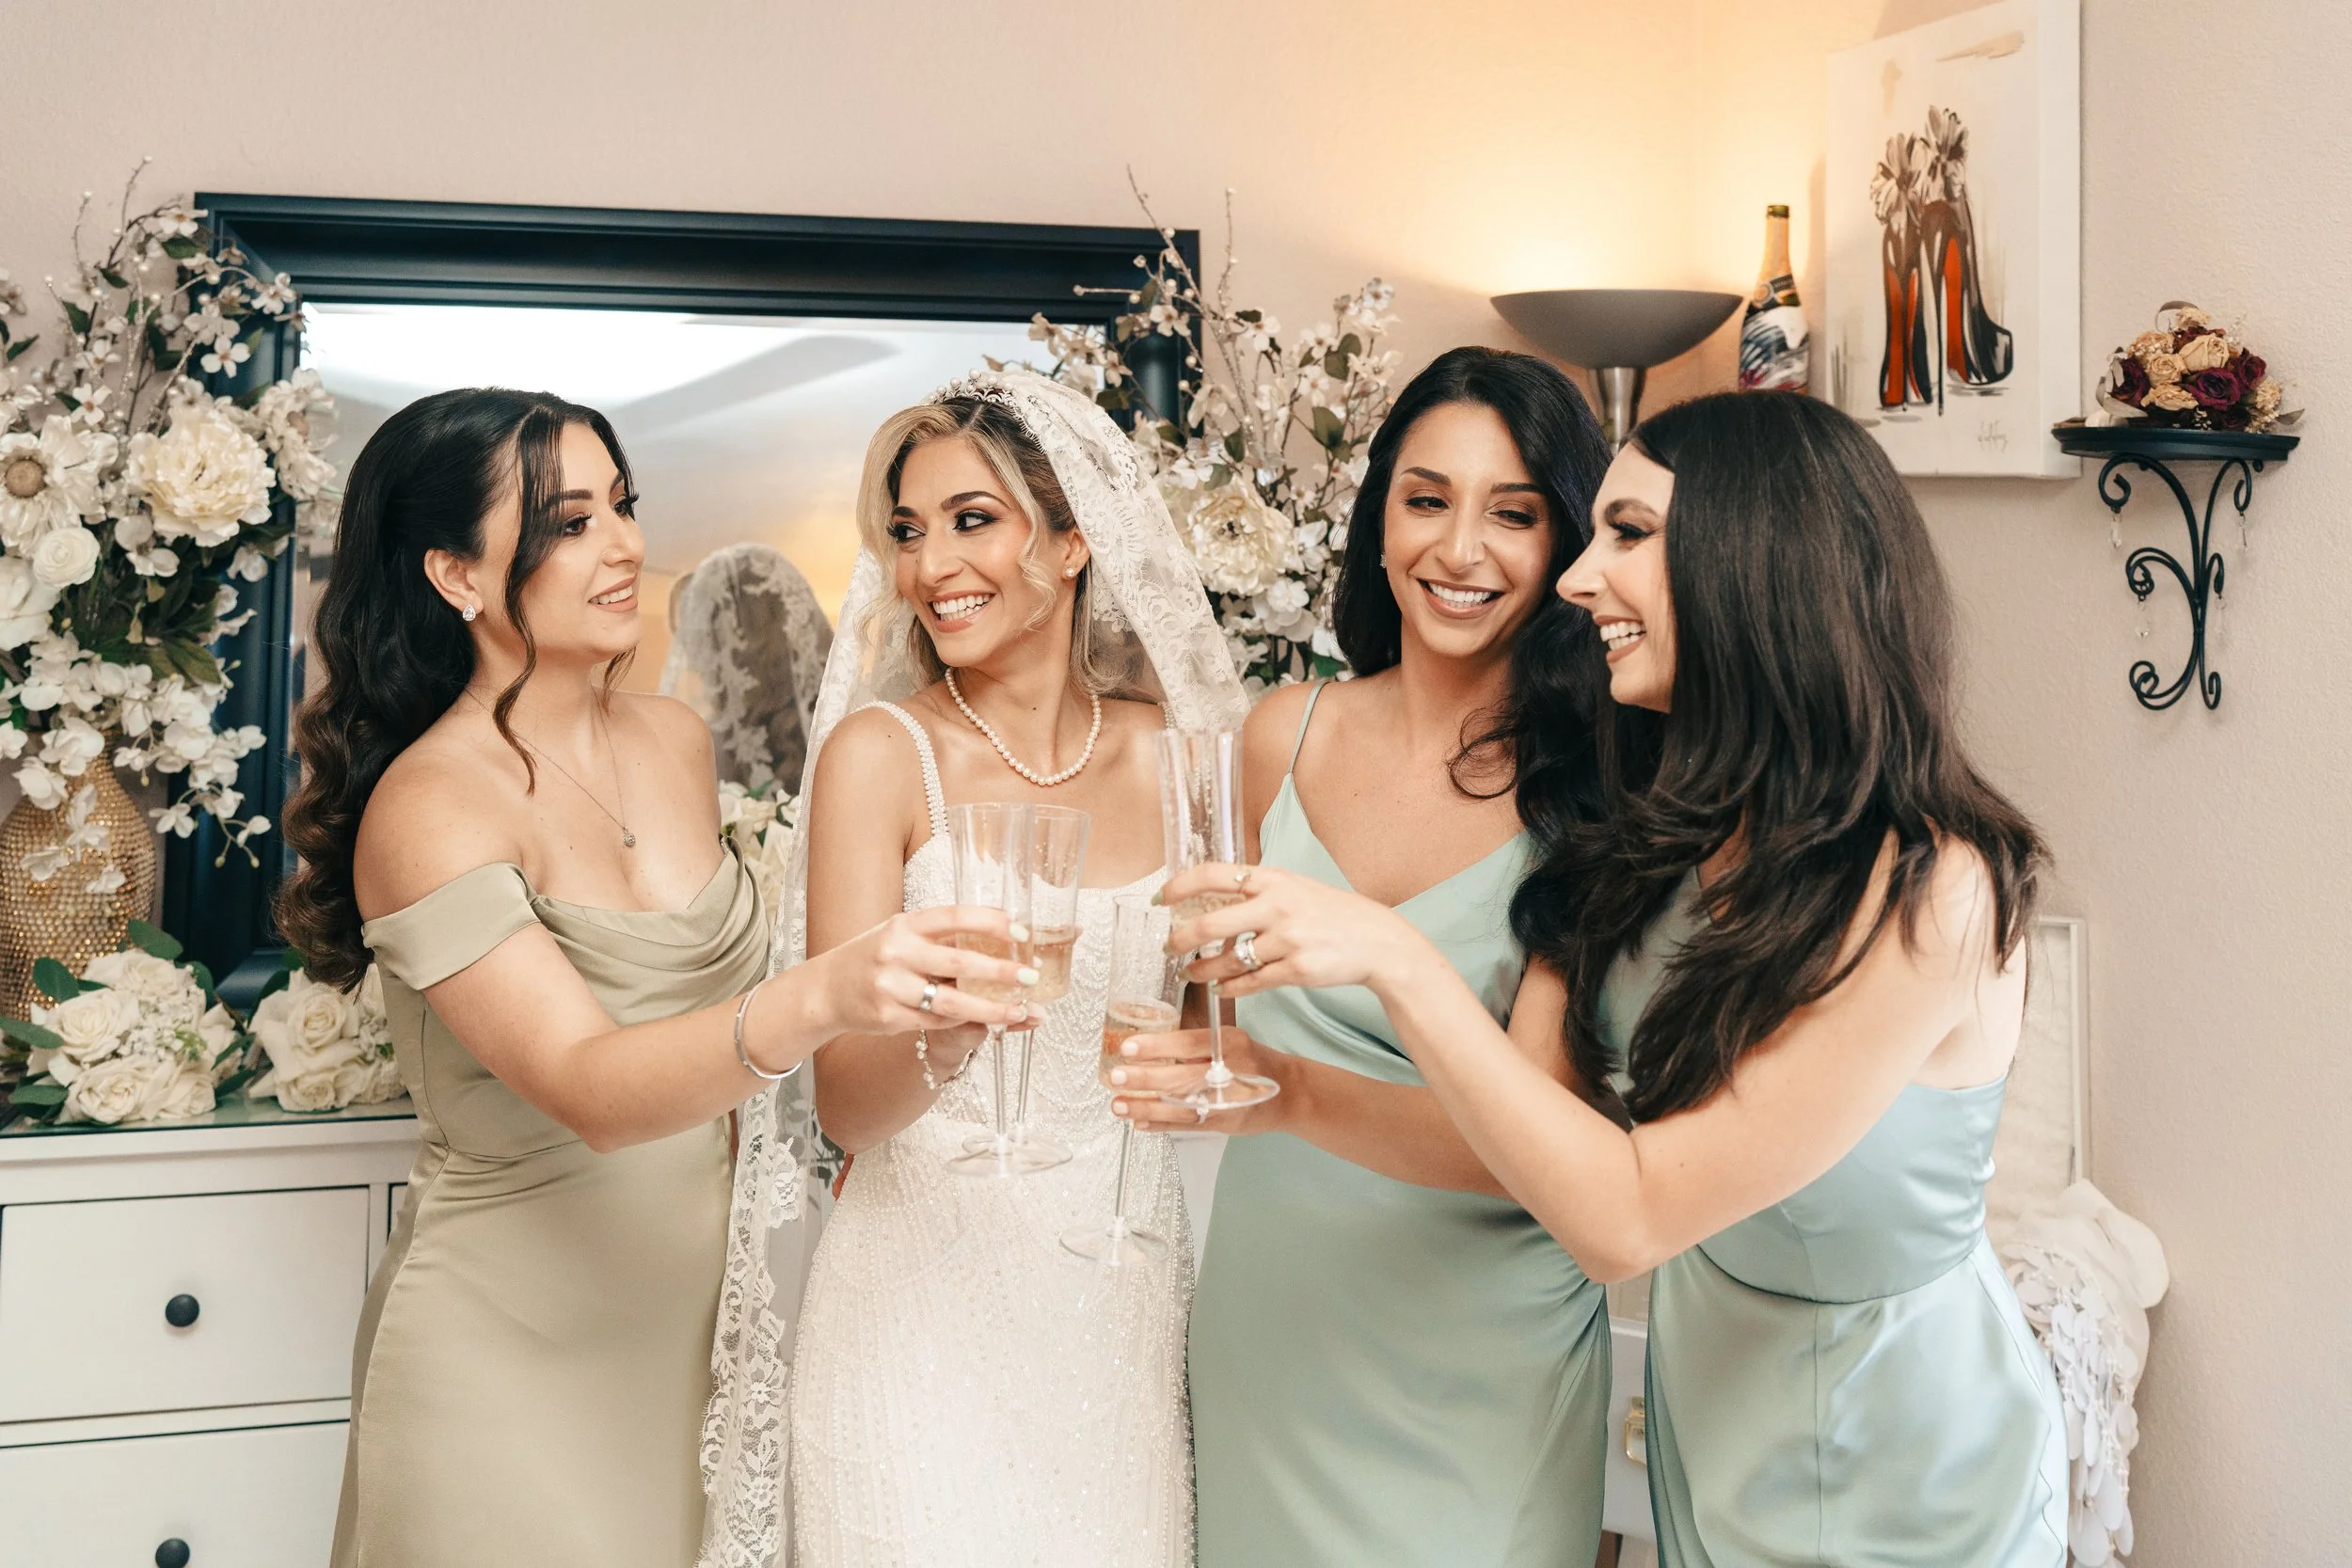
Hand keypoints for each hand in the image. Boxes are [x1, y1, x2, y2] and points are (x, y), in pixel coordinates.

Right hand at [810, 905, 1032, 1038]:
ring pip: (951, 1000)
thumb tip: (999, 937)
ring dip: (990, 1008)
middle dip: (1000, 970)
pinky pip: (936, 1021)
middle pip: (959, 961)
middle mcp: (897, 951)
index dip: (991, 922)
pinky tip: (986, 1021)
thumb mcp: (902, 933)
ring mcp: (891, 986)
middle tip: (1030, 976)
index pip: (955, 917)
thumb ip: (940, 935)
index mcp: (905, 924)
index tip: (1022, 931)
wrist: (827, 990)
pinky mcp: (889, 1017)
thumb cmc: (876, 956)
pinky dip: (963, 1021)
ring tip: (1019, 1010)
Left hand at [1105, 1025, 1291, 1133]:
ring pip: (1180, 1106)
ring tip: (1118, 1105)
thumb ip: (1197, 1045)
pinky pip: (1186, 1125)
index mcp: (1231, 1044)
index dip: (1158, 1046)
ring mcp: (1227, 1101)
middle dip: (1145, 1079)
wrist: (1290, 1093)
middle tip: (1115, 1077)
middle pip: (1182, 1077)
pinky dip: (1161, 1125)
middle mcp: (1230, 1072)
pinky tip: (1138, 1122)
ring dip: (1146, 1106)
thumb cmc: (1254, 1063)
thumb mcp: (1232, 1041)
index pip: (1189, 1043)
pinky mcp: (1224, 1123)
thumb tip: (1148, 1047)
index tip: (1129, 1048)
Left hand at [1160, 863, 1432, 1000]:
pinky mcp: (1296, 970)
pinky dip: (1230, 988)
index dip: (1180, 886)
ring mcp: (1287, 939)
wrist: (1377, 940)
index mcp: (1273, 879)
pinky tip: (1220, 990)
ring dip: (1201, 970)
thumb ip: (1257, 892)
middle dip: (1180, 940)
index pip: (1214, 875)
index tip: (1161, 899)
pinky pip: (1250, 982)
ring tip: (1191, 975)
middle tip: (1168, 949)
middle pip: (1210, 924)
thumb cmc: (1332, 912)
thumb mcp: (1295, 887)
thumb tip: (1210, 901)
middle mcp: (1277, 906)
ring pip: (1227, 960)